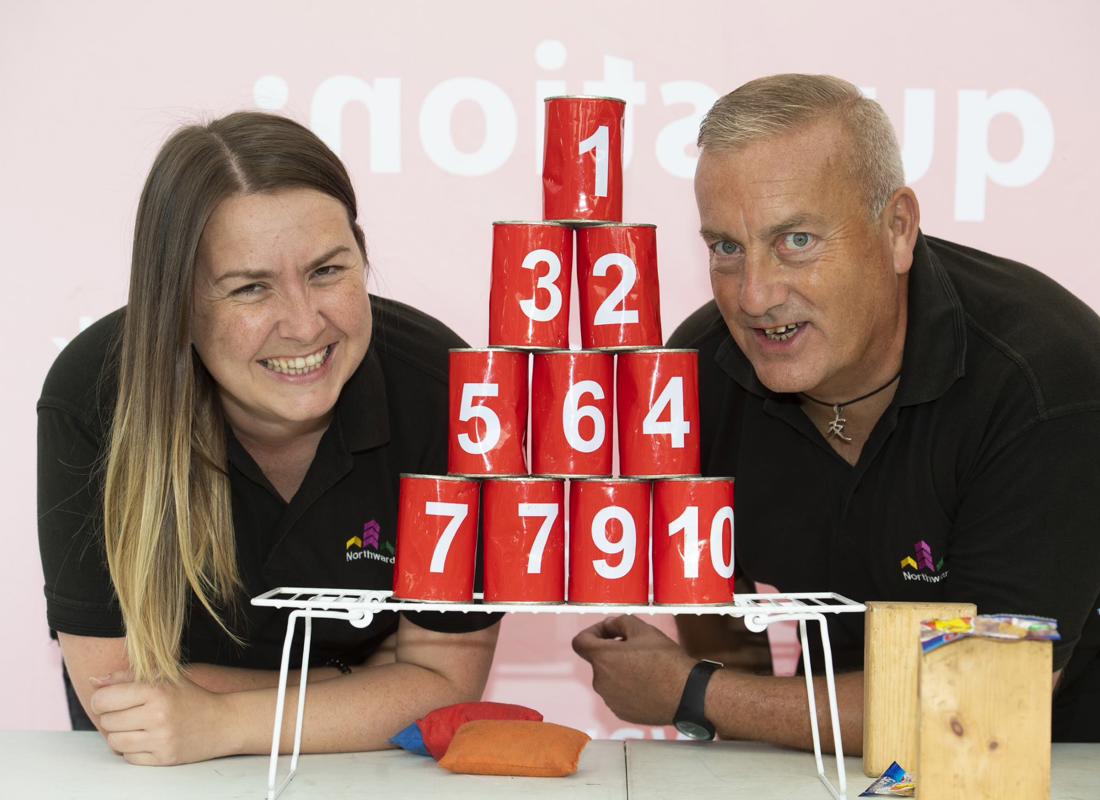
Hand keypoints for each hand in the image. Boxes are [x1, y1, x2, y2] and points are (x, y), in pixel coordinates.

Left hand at [89, 670, 235, 764]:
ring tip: (136, 727)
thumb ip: (126, 676)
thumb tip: (94, 681)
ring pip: (114, 741)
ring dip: (120, 735)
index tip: (111, 700)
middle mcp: (157, 715)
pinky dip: (132, 750)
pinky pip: (129, 757)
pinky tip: (146, 739)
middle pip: (107, 722)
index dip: (102, 700)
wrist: (223, 722)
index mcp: (156, 690)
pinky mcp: (163, 758)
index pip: (104, 699)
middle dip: (112, 718)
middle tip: (128, 713)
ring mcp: (161, 739)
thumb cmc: (190, 697)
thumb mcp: (164, 678)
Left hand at [571, 615, 694, 725]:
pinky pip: (618, 694)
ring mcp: (610, 700)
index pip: (580, 642)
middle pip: (598, 660)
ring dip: (620, 669)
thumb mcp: (643, 630)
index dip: (593, 632)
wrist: (687, 694)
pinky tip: (648, 684)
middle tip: (636, 647)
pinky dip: (627, 687)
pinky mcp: (621, 713)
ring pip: (609, 677)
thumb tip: (609, 625)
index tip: (608, 632)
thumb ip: (619, 622)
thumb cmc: (666, 661)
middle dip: (612, 651)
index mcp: (602, 659)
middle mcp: (600, 681)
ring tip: (646, 667)